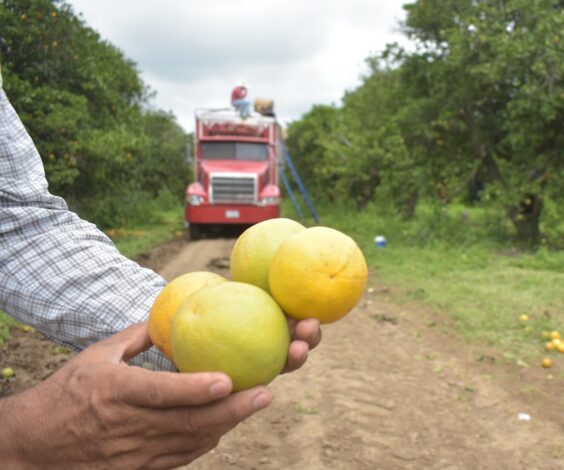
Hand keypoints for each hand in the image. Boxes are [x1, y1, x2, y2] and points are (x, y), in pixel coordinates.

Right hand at [0, 320, 318, 468]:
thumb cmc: (66, 393)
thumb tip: (171, 315)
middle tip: (265, 392)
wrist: (34, 446)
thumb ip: (135, 337)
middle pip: (188, 423)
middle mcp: (127, 426)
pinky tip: (227, 423)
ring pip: (191, 442)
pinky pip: (182, 457)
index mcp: (114, 392)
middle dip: (232, 410)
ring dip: (227, 424)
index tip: (226, 380)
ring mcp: (134, 453)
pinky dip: (207, 439)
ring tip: (257, 402)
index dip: (194, 390)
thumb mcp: (95, 358)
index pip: (160, 393)